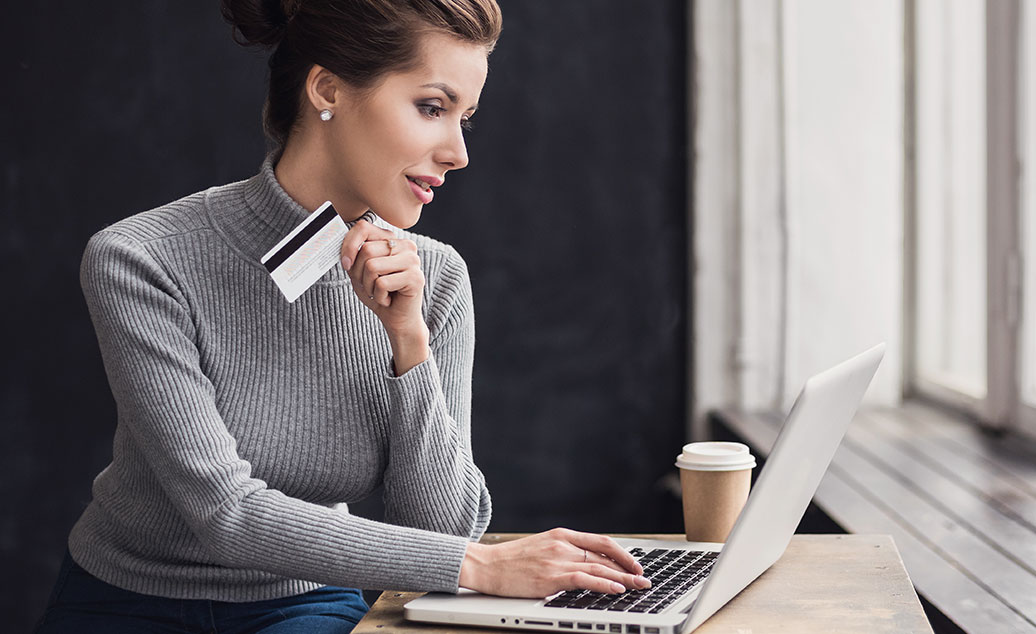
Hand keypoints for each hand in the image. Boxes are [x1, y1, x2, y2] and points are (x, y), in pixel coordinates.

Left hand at [339, 219, 428, 373]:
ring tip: (379, 292)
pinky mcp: (415, 278)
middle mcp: (406, 245)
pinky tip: (388, 299)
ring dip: (368, 286)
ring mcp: (413, 261)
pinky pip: (382, 283)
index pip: (363, 228)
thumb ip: (353, 255)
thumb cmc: (380, 293)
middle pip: (366, 250)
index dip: (348, 245)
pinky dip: (379, 296)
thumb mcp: (360, 271)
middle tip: (369, 285)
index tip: (346, 264)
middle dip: (359, 273)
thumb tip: (342, 247)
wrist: (398, 319)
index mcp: (392, 239)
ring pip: (372, 266)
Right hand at [459, 528, 650, 597]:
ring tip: (639, 586)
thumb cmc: (510, 560)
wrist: (485, 564)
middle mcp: (563, 544)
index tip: (635, 565)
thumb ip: (563, 552)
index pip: (601, 541)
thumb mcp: (541, 547)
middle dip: (629, 568)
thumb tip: (587, 564)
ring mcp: (557, 560)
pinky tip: (617, 589)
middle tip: (644, 578)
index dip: (622, 554)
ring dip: (623, 579)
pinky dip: (604, 584)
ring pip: (599, 568)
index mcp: (562, 535)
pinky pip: (584, 579)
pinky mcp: (551, 576)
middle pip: (605, 555)